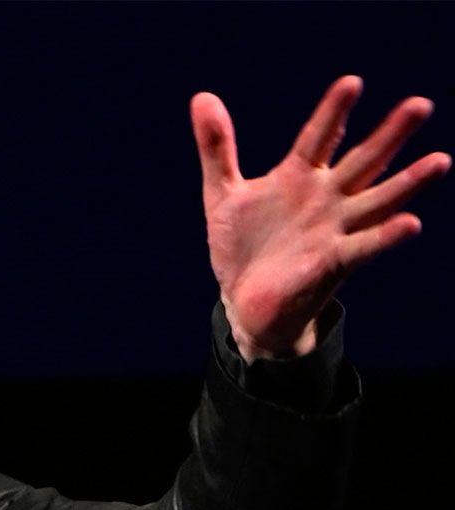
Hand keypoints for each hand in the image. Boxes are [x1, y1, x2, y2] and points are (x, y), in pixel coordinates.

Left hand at [191, 75, 449, 361]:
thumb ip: (217, 148)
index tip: (352, 83)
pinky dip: (385, 236)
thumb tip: (202, 97)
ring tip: (441, 160)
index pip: (319, 137)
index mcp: (298, 177)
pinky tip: (410, 224)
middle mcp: (325, 199)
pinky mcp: (332, 263)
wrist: (243, 302)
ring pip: (378, 200)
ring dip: (408, 183)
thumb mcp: (221, 193)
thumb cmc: (241, 246)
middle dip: (390, 134)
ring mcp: (334, 230)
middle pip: (363, 160)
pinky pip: (364, 247)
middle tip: (420, 104)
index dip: (333, 112)